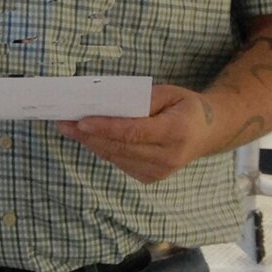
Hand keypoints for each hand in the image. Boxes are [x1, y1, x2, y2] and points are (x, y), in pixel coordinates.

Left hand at [58, 84, 222, 184]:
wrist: (208, 133)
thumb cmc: (186, 108)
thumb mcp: (170, 93)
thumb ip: (141, 99)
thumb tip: (108, 103)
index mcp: (175, 132)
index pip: (133, 132)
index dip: (105, 128)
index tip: (81, 121)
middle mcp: (168, 157)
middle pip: (120, 147)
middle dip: (88, 135)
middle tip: (63, 122)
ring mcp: (160, 172)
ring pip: (116, 157)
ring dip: (90, 143)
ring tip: (69, 128)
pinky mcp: (151, 178)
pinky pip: (120, 163)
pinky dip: (103, 149)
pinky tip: (89, 138)